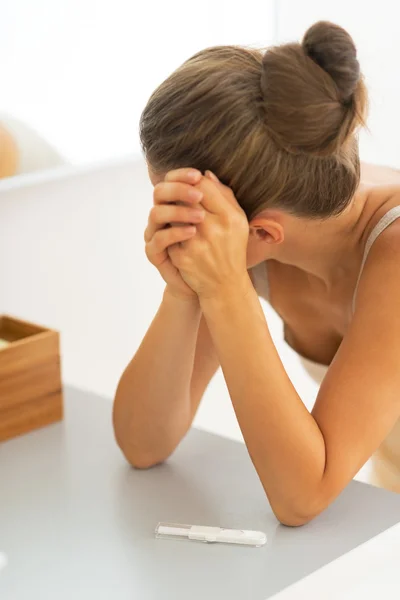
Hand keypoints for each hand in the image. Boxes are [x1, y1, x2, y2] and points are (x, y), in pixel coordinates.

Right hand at [144, 168, 205, 300]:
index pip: (171, 181)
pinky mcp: (154, 252)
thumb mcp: (220, 221)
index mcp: (175, 203)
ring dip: (178, 212)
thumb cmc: (214, 248)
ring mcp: (155, 233)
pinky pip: (158, 239)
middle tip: (198, 194)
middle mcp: (162, 215)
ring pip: (155, 213)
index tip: (198, 175)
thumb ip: (216, 198)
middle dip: (178, 190)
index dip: (182, 175)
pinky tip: (192, 232)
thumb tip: (209, 174)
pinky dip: (174, 233)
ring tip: (200, 217)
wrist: (209, 281)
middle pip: (159, 192)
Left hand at [167, 171, 250, 299]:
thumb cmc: (232, 249)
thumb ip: (225, 196)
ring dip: (174, 211)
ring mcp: (195, 243)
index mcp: (230, 218)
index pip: (204, 186)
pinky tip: (174, 232)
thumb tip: (206, 174)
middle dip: (182, 194)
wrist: (225, 286)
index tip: (192, 184)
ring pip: (174, 214)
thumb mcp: (238, 222)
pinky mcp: (181, 256)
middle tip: (181, 195)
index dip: (194, 181)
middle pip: (187, 197)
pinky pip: (168, 233)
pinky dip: (170, 230)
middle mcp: (213, 229)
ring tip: (178, 212)